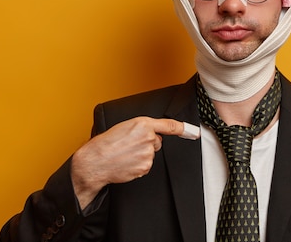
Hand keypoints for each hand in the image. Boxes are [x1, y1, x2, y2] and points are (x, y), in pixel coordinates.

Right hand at [70, 117, 191, 208]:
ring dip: (141, 155)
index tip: (194, 132)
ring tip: (125, 154)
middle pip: (157, 141)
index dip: (183, 128)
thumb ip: (142, 128)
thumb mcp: (125, 127)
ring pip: (151, 154)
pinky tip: (127, 163)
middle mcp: (148, 137)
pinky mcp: (145, 166)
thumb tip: (152, 134)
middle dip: (146, 143)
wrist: (96, 161)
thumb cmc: (107, 143)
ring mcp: (148, 153)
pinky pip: (146, 165)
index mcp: (143, 124)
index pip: (168, 126)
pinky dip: (138, 165)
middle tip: (130, 145)